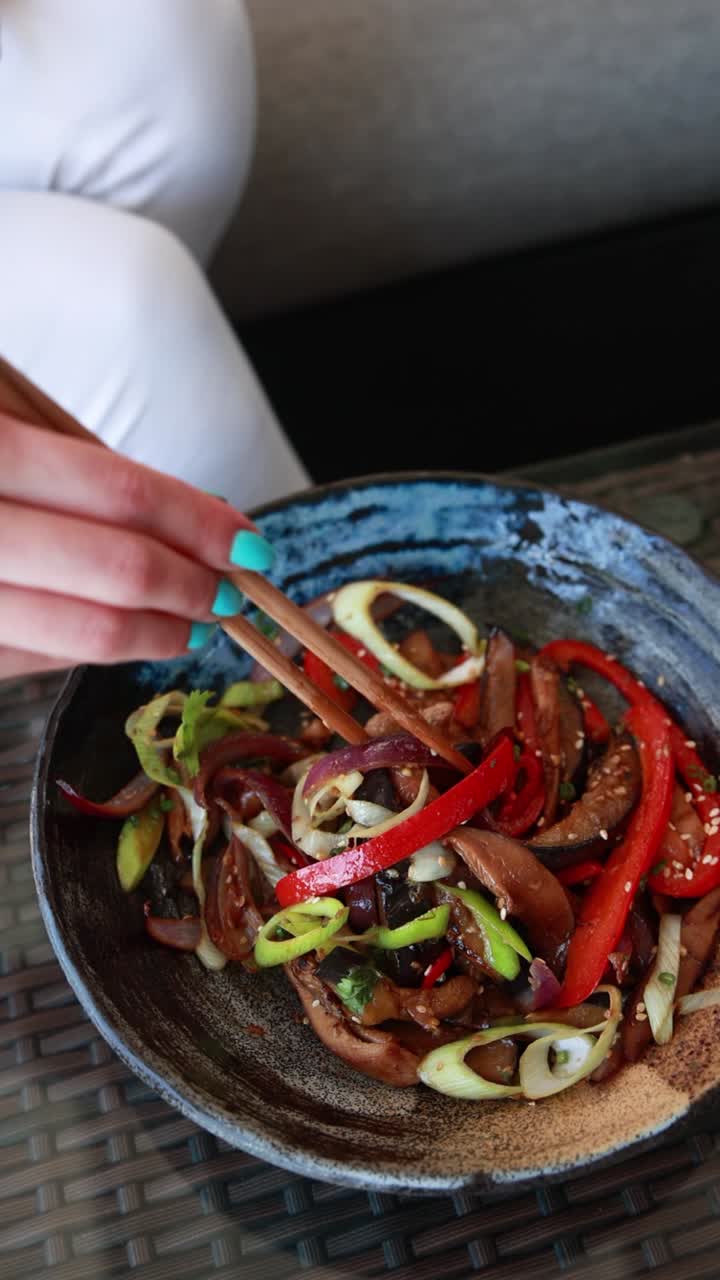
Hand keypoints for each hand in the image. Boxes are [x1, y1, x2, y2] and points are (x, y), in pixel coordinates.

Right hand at [0, 413, 275, 677]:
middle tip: (228, 595)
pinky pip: (37, 661)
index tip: (248, 542)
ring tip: (193, 628)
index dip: (200, 523)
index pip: (125, 494)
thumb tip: (193, 512)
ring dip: (158, 634)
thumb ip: (77, 462)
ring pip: (86, 632)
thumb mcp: (6, 410)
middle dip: (193, 586)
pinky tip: (127, 639)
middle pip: (120, 569)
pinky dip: (94, 653)